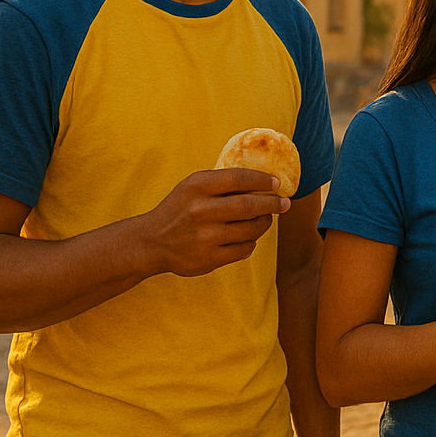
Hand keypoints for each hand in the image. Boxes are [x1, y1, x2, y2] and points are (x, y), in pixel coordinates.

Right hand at [140, 169, 288, 277]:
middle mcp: (200, 210)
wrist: (150, 242)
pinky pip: (244, 249)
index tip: (277, 183)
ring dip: (263, 224)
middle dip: (273, 204)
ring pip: (251, 229)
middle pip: (250, 205)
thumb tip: (265, 180)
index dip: (263, 180)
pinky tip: (246, 238)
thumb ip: (221, 182)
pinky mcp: (208, 258)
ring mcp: (204, 236)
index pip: (239, 178)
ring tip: (264, 220)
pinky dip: (251, 242)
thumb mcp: (192, 188)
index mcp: (197, 187)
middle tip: (285, 203)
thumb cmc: (179, 209)